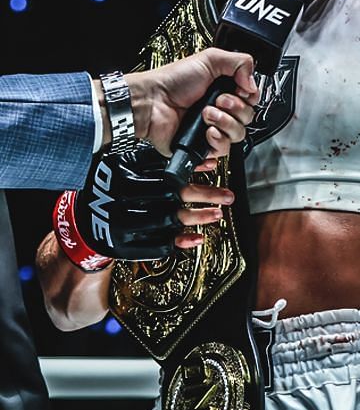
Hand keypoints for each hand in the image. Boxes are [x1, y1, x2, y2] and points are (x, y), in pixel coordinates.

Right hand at [52, 147, 234, 269]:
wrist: (81, 219)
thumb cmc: (110, 185)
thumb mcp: (128, 164)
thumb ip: (162, 161)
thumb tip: (204, 161)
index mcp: (122, 179)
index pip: (166, 178)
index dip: (193, 176)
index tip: (216, 172)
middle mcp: (121, 203)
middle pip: (172, 199)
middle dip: (204, 197)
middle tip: (227, 197)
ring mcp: (121, 227)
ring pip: (168, 223)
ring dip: (197, 219)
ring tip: (216, 215)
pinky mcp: (123, 248)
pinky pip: (156, 248)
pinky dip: (179, 243)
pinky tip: (197, 238)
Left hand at [118, 48, 259, 156]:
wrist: (152, 101)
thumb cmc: (173, 81)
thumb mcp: (210, 59)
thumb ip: (240, 62)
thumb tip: (253, 83)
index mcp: (225, 91)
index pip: (252, 100)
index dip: (249, 97)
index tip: (238, 90)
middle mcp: (221, 111)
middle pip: (249, 118)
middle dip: (235, 109)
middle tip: (217, 101)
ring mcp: (212, 129)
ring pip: (238, 135)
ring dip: (225, 123)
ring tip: (206, 115)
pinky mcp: (202, 147)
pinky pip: (223, 152)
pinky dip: (217, 142)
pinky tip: (207, 133)